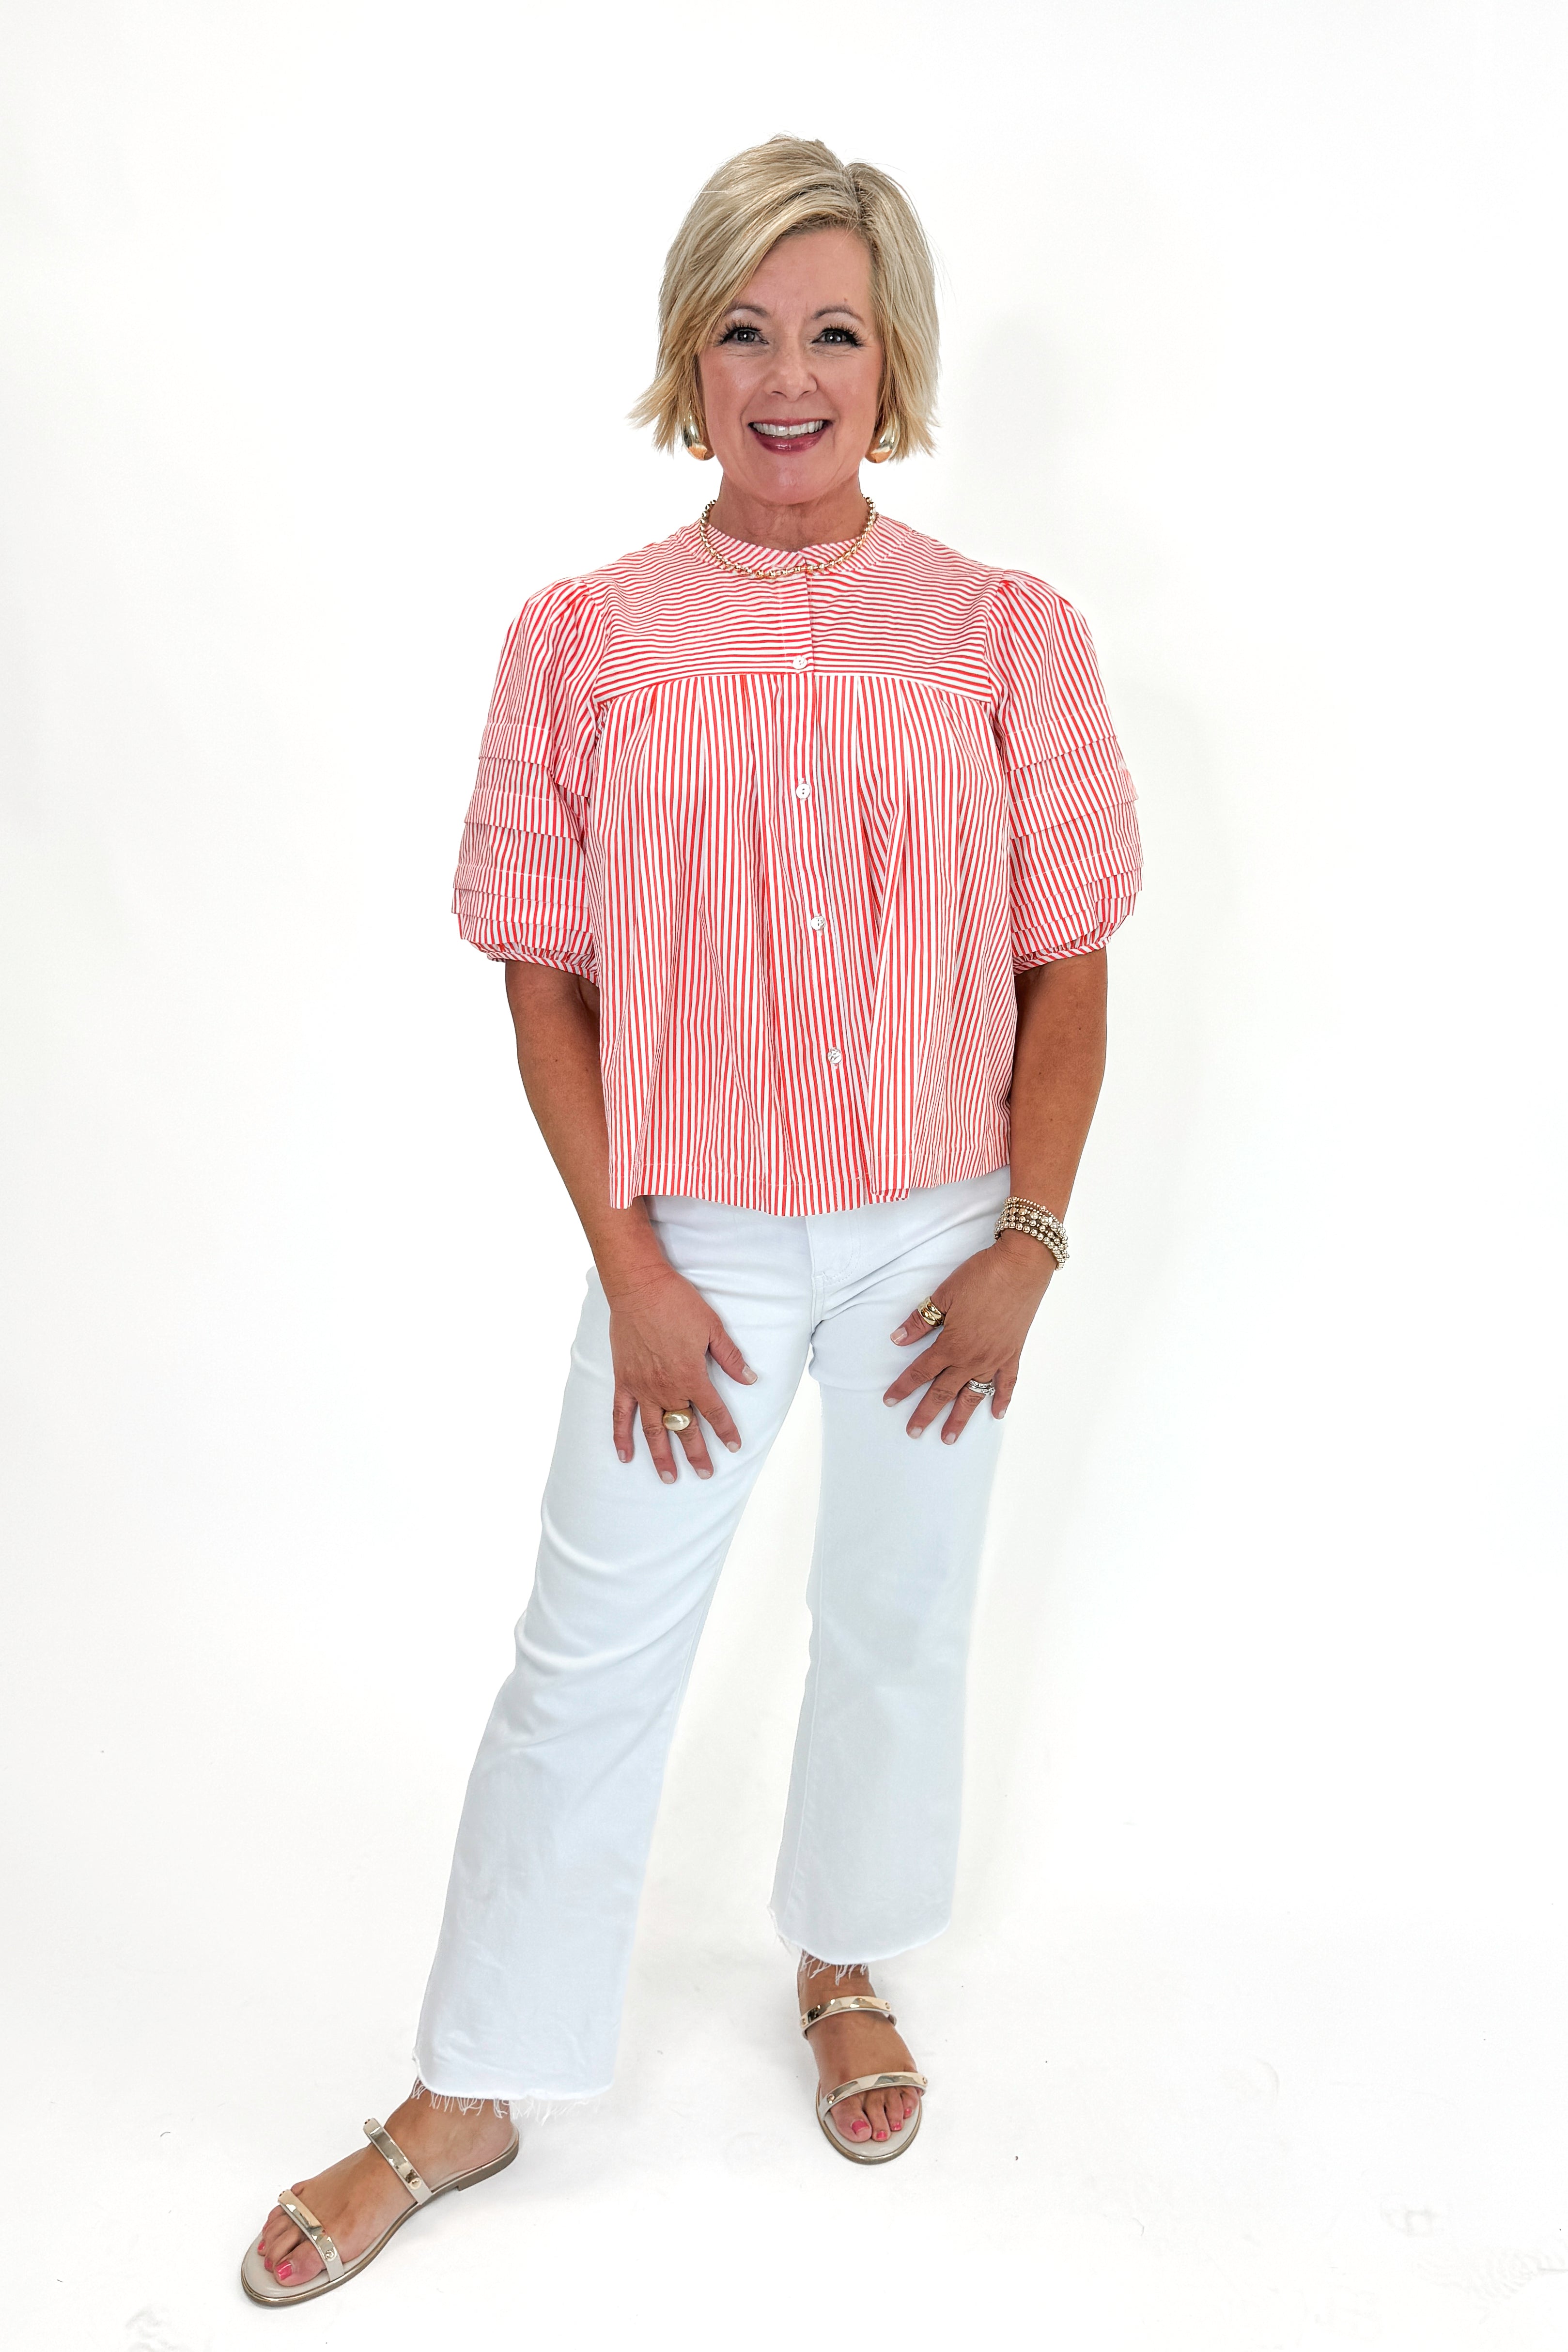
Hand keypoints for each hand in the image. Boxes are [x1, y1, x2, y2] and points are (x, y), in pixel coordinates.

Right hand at [606, 1262, 756, 1482]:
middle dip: (697, 1453)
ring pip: (654, 1430)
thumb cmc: (677, 1303)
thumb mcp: (713, 1327)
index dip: (726, 1430)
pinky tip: (625, 1456)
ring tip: (670, 1477)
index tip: (734, 1447)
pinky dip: (621, 1436)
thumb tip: (749, 1379)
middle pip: (685, 1428)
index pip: (713, 1411)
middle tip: (706, 1474)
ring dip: (662, 1456)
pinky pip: (621, 1415)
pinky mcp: (623, 1380)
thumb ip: (730, 1357)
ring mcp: (642, 1387)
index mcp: (692, 1376)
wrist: (639, 1288)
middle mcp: (667, 1388)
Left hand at [884, 1233, 1052, 1442]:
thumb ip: (921, 1321)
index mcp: (952, 1343)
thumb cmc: (982, 1276)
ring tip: (949, 1438)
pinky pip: (1007, 1383)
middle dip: (926, 1413)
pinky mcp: (1013, 1353)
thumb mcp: (944, 1294)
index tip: (890, 1401)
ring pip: (973, 1395)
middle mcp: (972, 1358)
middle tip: (913, 1432)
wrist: (1021, 1267)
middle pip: (944, 1391)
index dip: (903, 1387)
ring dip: (960, 1418)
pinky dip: (1002, 1400)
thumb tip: (898, 1339)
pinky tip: (997, 1414)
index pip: (921, 1371)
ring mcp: (995, 1359)